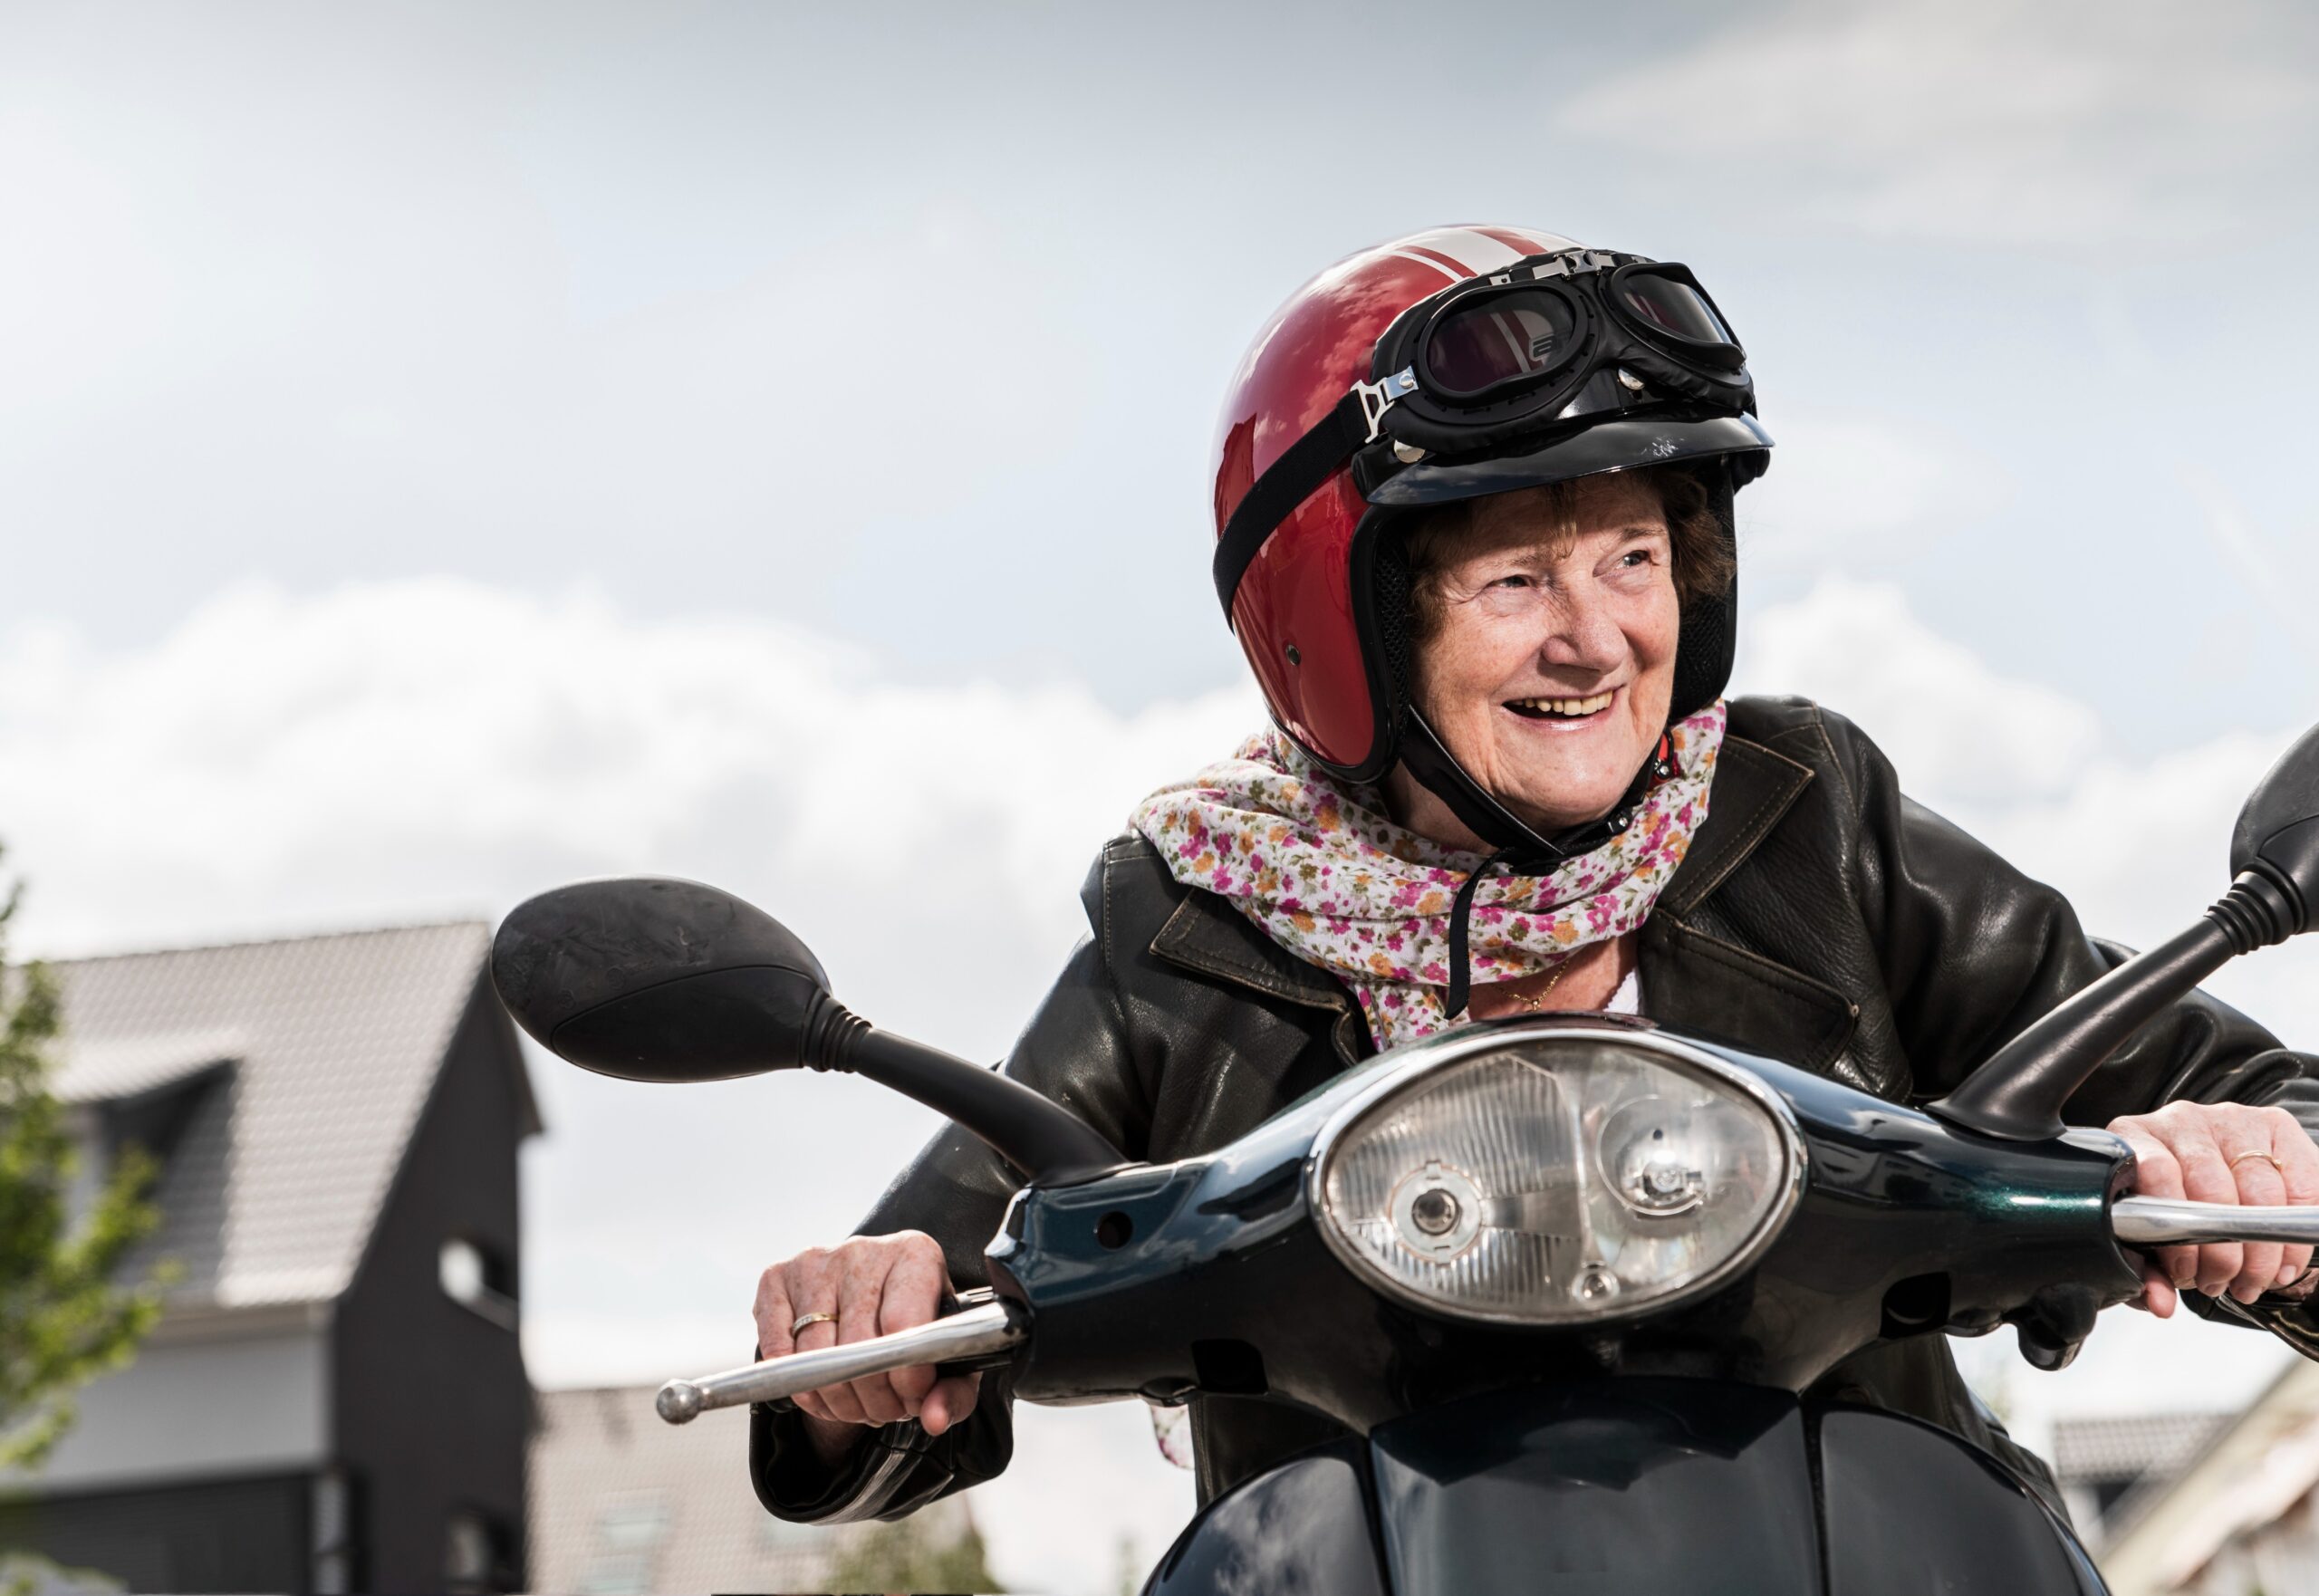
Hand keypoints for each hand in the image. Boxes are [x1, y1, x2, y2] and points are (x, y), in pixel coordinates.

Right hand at [753, 1231, 981, 1465]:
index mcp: (915, 1255)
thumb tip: (935, 1420)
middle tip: (888, 1410)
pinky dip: (802, 1388)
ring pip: (815, 1354)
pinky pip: (778, 1351)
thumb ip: (954, 1392)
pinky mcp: (776, 1277)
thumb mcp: (948, 1358)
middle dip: (874, 1396)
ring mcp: (815, 1261)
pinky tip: (827, 1394)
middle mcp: (862, 1250)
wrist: (876, 1296)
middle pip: (856, 1345)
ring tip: (862, 1404)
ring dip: (838, 1399)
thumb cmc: (916, 1326)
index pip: (902, 1324)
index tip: (913, 1399)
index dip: (907, 1375)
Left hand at [2106, 1102, 2318, 1315]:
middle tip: (2221, 1284)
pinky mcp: (2276, 1125)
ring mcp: (2231, 1120)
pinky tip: (2283, 1263)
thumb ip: (2145, 1270)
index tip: (2183, 1271)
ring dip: (2261, 1251)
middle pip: (2213, 1187)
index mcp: (2136, 1137)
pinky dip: (2295, 1235)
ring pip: (2259, 1190)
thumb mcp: (2144, 1239)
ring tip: (2251, 1281)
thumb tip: (2160, 1304)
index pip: (2157, 1171)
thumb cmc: (2165, 1208)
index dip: (2175, 1230)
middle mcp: (2181, 1120)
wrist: (2205, 1175)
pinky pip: (2300, 1184)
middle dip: (2222, 1251)